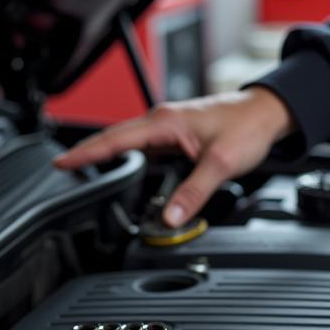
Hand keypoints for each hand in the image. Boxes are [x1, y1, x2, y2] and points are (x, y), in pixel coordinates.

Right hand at [53, 88, 296, 225]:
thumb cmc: (247, 127)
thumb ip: (194, 192)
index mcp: (165, 122)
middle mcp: (162, 121)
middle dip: (88, 154)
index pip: (115, 139)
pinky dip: (129, 158)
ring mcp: (168, 128)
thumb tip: (171, 216)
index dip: (86, 153)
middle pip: (115, 139)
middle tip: (63, 170)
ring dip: (108, 156)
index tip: (61, 163)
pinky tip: (124, 170)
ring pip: (129, 144)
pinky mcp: (177, 136)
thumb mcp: (220, 163)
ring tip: (85, 172)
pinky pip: (145, 148)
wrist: (268, 114)